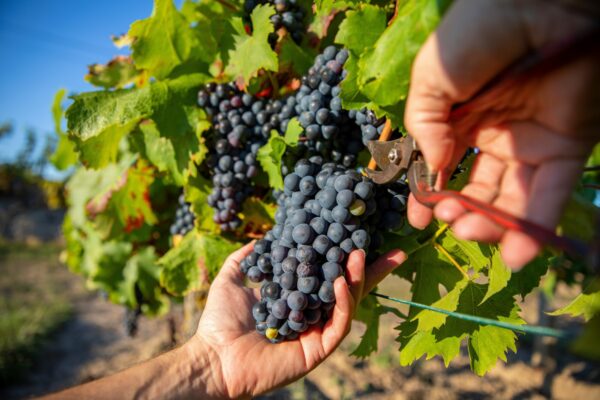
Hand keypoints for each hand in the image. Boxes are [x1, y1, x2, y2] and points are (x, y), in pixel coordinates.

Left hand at [190, 242, 405, 398]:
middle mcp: (311, 314)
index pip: (327, 275)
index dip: (344, 257)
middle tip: (392, 251)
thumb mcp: (232, 279)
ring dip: (356, 279)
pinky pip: (338, 324)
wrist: (213, 356)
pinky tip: (340, 281)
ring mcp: (317, 332)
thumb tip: (259, 238)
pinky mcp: (318, 349)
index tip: (358, 234)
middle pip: (349, 289)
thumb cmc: (220, 321)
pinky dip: (343, 302)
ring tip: (359, 254)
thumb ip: (247, 258)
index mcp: (296, 298)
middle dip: (370, 270)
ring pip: (347, 304)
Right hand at [405, 0, 599, 268]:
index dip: (430, 197)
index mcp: (461, 120)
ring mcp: (532, 144)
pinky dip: (535, 227)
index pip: (444, 168)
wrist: (535, 6)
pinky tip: (517, 254)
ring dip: (492, 226)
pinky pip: (550, 193)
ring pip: (512, 199)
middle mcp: (496, 136)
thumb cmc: (474, 37)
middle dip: (462, 214)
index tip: (418, 221)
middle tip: (449, 222)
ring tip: (471, 232)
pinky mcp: (568, 147)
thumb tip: (431, 170)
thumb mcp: (430, 80)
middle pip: (479, 190)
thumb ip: (424, 127)